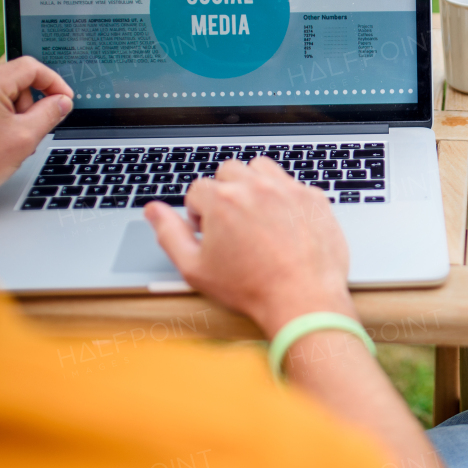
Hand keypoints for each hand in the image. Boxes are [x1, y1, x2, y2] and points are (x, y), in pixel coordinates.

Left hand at [0, 56, 73, 195]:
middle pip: (15, 81)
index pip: (31, 67)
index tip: (64, 99)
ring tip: (4, 141)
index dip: (53, 82)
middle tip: (27, 132)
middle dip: (28, 106)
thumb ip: (50, 114)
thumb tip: (63, 101)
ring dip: (11, 113)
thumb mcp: (24, 138)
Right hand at [144, 157, 353, 337]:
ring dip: (254, 185)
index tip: (209, 232)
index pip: (198, 188)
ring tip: (256, 216)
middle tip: (232, 223)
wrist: (302, 299)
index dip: (199, 212)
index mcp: (223, 200)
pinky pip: (293, 185)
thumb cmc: (250, 288)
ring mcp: (288, 190)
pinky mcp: (313, 198)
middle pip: (229, 171)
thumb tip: (153, 211)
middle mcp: (256, 187)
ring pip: (261, 168)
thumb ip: (169, 234)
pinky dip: (285, 198)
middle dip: (224, 193)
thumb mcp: (195, 268)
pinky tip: (284, 224)